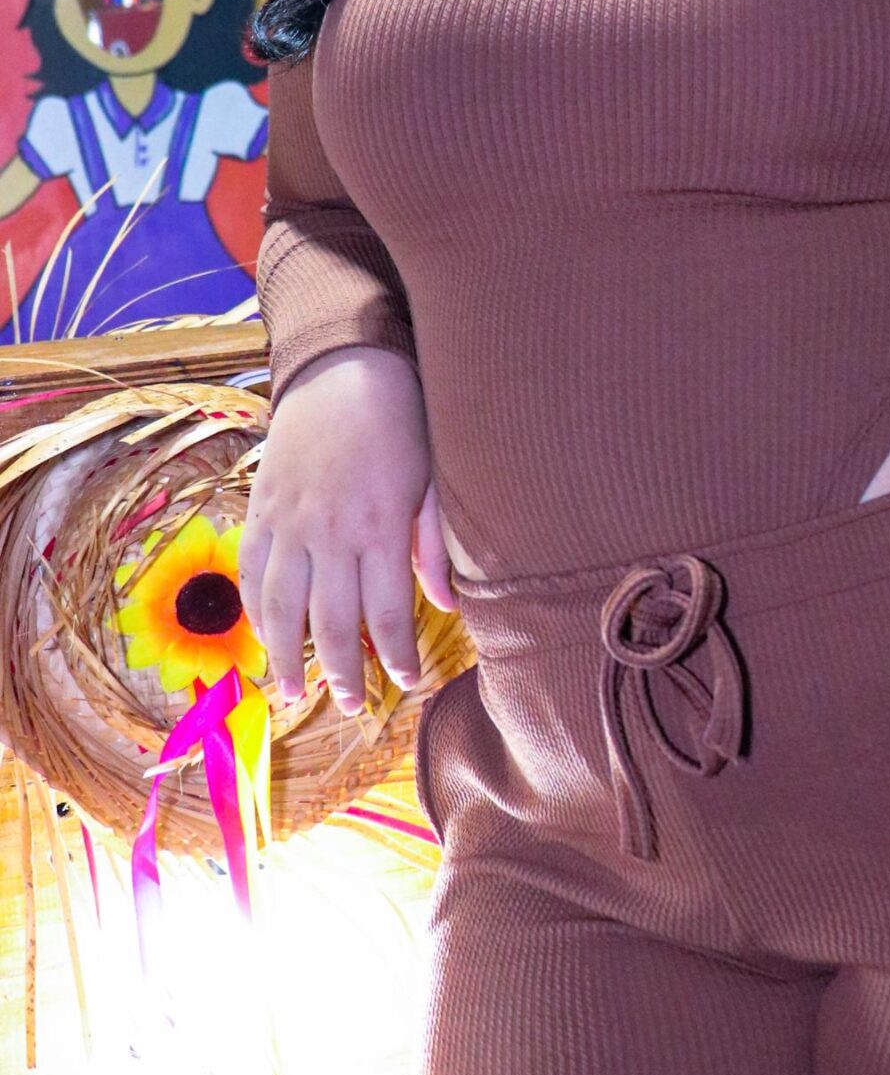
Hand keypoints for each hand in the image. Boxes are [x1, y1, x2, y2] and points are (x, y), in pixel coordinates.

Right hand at [239, 345, 451, 717]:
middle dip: (345, 672)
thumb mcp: (434, 480)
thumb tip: (452, 604)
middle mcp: (329, 533)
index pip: (389, 612)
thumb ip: (436, 544)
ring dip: (291, 655)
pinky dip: (256, 610)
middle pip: (333, 623)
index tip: (408, 682)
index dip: (398, 654)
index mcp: (378, 529)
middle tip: (355, 707)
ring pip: (282, 607)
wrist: (344, 367)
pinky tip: (266, 637)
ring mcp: (289, 523)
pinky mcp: (262, 508)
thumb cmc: (402, 423)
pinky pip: (252, 572)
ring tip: (299, 692)